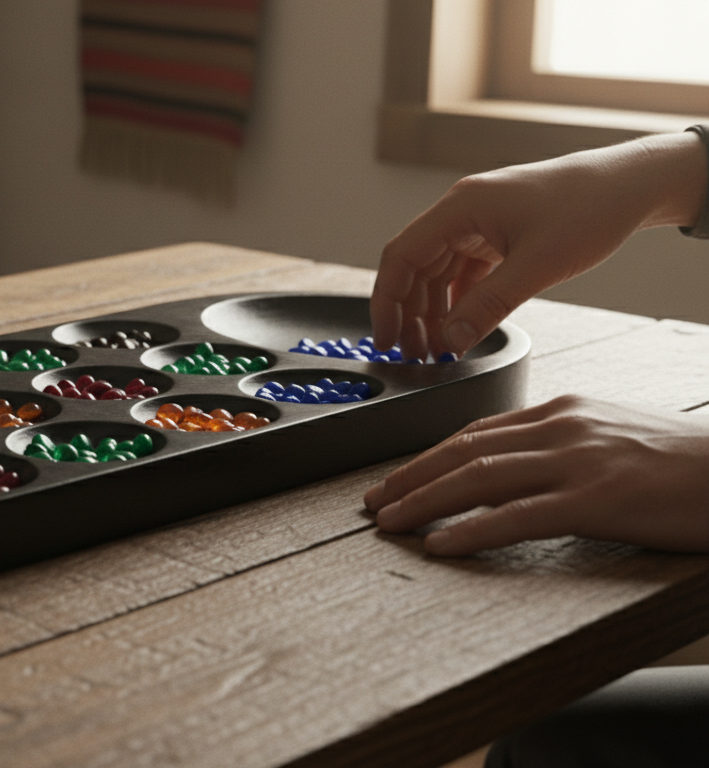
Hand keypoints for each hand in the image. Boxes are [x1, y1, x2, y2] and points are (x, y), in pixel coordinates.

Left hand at [365, 395, 708, 555]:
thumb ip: (562, 445)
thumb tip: (514, 467)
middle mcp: (563, 428)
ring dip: (423, 501)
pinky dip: (471, 529)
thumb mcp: (612, 438)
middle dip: (410, 478)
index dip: (428, 457)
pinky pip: (517, 516)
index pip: (476, 432)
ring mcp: (578, 461)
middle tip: (373, 502)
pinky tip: (441, 544)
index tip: (396, 478)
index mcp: (564, 411)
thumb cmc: (684, 464)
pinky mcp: (597, 499)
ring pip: (479, 477)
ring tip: (389, 523)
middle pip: (464, 450)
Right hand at [370, 131, 706, 360]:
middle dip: (409, 313)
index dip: (387, 301)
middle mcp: (462, 211)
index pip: (401, 256)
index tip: (386, 338)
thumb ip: (489, 305)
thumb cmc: (591, 208)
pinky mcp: (497, 233)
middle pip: (414, 267)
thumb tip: (451, 342)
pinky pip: (463, 272)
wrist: (632, 185)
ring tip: (436, 348)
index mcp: (460, 207)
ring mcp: (478, 222)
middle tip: (413, 354)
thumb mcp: (537, 266)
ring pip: (437, 272)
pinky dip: (458, 301)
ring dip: (433, 311)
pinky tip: (460, 326)